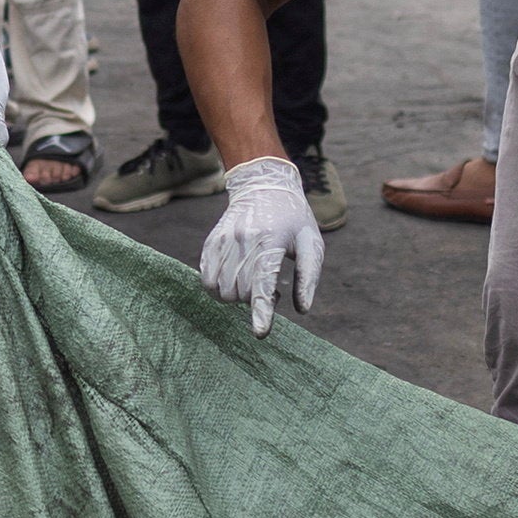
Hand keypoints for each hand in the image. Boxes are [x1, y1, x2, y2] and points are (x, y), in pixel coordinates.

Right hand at [195, 156, 322, 335]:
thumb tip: (302, 309)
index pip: (264, 283)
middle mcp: (244, 241)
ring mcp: (223, 241)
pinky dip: (218, 288)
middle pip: (241, 292)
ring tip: (252, 280)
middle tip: (269, 285)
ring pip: (221, 290)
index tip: (259, 333)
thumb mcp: (311, 242)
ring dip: (237, 296)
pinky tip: (235, 277)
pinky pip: (206, 280)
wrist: (263, 185)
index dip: (262, 311)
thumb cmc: (293, 218)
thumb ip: (309, 276)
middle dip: (254, 299)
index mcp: (272, 241)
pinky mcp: (210, 242)